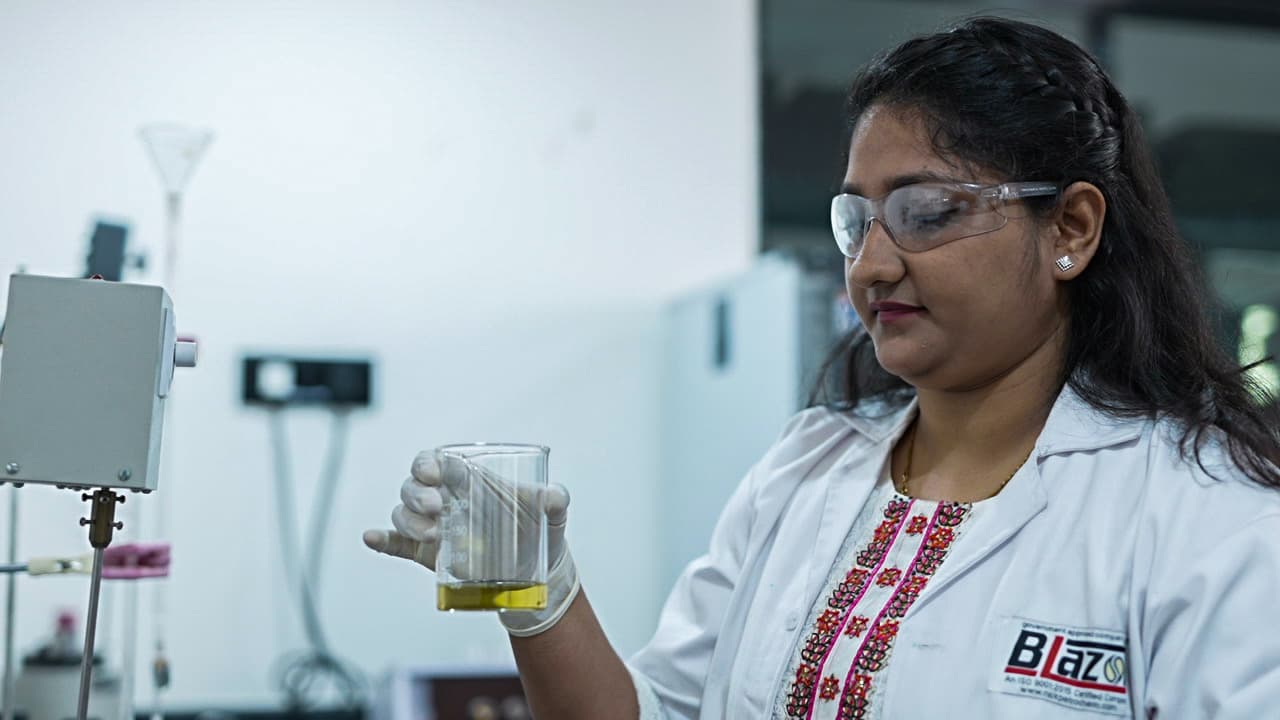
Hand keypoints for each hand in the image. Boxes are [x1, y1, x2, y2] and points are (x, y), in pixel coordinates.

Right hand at [363, 451, 579, 636]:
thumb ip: (556, 501)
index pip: (437, 461)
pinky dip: (382, 541)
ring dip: (407, 519)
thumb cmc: (542, 532)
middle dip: (417, 493)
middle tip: (437, 509)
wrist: (537, 573)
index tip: (434, 473)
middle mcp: (446, 499)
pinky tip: (371, 538)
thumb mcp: (553, 514)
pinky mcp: (426, 554)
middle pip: (413, 484)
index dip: (429, 462)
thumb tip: (554, 496)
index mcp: (469, 480)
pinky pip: (395, 543)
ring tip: (432, 535)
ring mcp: (433, 526)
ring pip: (402, 512)